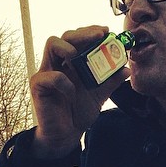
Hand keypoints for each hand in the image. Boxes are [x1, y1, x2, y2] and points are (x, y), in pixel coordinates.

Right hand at [30, 25, 130, 157]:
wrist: (66, 135)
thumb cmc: (78, 112)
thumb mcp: (99, 95)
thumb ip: (110, 82)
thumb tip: (126, 69)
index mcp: (71, 63)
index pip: (77, 38)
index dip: (90, 31)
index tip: (106, 31)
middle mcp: (58, 63)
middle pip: (64, 36)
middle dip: (82, 33)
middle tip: (99, 35)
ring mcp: (46, 72)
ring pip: (51, 44)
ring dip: (68, 47)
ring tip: (78, 57)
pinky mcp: (38, 86)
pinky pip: (51, 76)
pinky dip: (64, 82)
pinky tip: (72, 93)